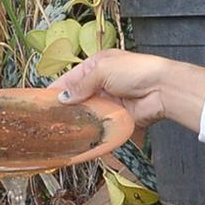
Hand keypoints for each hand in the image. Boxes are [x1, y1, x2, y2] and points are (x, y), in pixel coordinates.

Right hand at [51, 50, 204, 132]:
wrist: (163, 89)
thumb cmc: (136, 71)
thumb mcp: (103, 70)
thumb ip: (81, 84)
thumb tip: (64, 98)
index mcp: (96, 66)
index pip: (69, 79)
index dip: (56, 91)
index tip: (41, 105)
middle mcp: (101, 84)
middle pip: (77, 100)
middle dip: (66, 110)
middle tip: (49, 123)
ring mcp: (110, 103)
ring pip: (88, 115)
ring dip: (78, 122)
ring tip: (62, 133)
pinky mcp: (118, 119)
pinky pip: (102, 127)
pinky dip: (93, 132)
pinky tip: (82, 138)